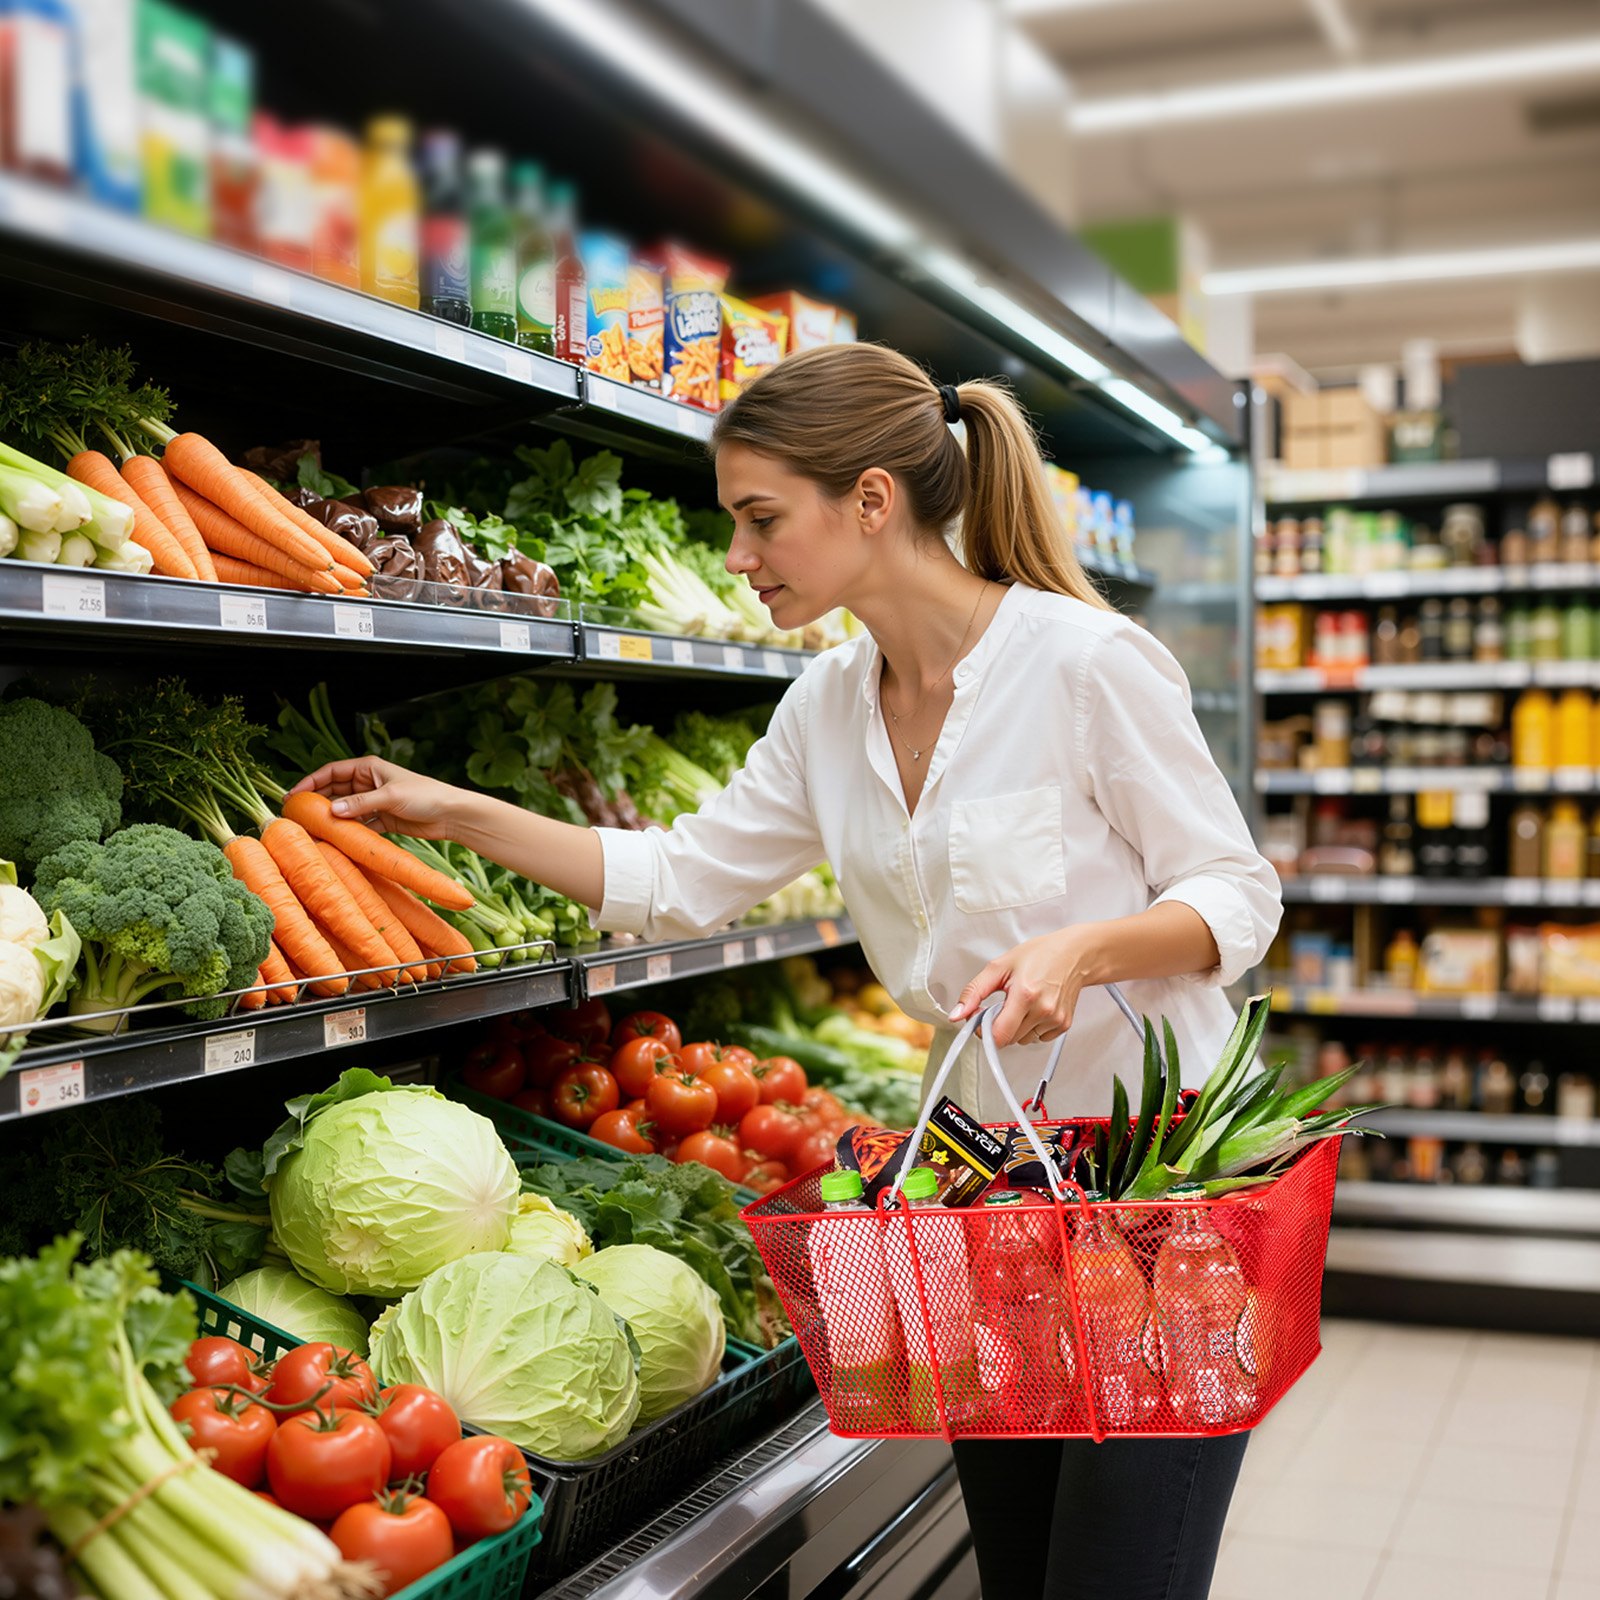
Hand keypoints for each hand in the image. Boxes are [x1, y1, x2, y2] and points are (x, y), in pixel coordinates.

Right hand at [288, 757, 465, 840]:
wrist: (451, 815)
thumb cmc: (425, 796)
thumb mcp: (390, 796)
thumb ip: (360, 803)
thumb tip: (331, 811)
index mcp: (368, 767)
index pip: (331, 772)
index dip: (310, 782)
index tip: (292, 795)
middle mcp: (368, 782)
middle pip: (334, 791)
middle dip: (316, 802)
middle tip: (296, 816)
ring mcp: (373, 802)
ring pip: (344, 809)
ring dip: (330, 818)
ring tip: (310, 829)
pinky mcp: (381, 820)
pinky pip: (357, 824)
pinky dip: (346, 830)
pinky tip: (332, 838)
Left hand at [949, 927, 1103, 1049]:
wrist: (1074, 954)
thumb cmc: (1039, 955)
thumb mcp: (999, 967)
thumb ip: (974, 992)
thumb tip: (956, 1015)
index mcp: (1025, 995)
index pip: (998, 1035)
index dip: (984, 1030)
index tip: (982, 1017)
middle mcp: (1043, 1010)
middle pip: (1008, 1039)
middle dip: (999, 1025)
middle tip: (1004, 1003)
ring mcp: (1056, 1020)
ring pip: (1022, 1040)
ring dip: (1016, 1027)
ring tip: (1022, 1003)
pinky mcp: (1064, 1025)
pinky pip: (1038, 1038)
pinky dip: (1031, 1028)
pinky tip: (1035, 1008)